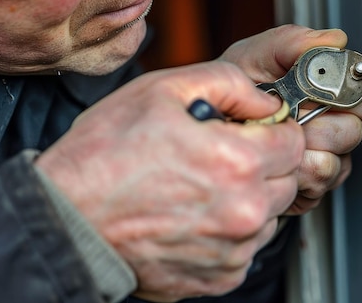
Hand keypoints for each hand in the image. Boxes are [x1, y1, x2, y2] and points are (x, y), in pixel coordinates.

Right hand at [35, 62, 304, 300]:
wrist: (67, 220)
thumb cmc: (105, 155)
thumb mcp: (162, 90)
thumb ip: (228, 83)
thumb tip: (267, 99)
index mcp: (236, 162)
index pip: (294, 141)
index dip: (274, 129)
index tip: (252, 129)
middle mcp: (243, 212)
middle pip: (287, 179)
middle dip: (265, 162)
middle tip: (222, 154)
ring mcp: (232, 251)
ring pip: (269, 215)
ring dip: (249, 197)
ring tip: (202, 185)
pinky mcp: (218, 278)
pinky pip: (246, 248)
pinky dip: (230, 231)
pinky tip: (195, 215)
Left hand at [219, 24, 361, 214]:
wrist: (206, 127)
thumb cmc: (231, 94)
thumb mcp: (253, 57)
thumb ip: (291, 42)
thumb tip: (333, 39)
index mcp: (328, 94)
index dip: (358, 93)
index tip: (336, 87)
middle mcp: (330, 127)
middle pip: (355, 131)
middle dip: (323, 121)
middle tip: (296, 110)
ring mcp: (322, 159)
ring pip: (337, 159)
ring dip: (304, 145)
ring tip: (278, 132)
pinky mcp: (309, 187)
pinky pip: (316, 180)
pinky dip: (295, 168)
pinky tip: (277, 156)